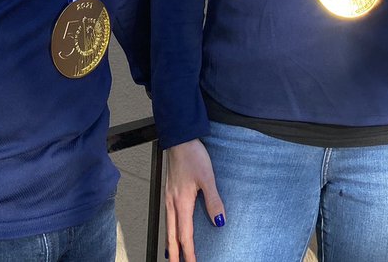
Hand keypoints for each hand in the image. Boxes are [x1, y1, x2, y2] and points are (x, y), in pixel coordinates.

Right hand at [164, 139, 225, 261]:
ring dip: (170, 243)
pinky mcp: (169, 191)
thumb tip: (219, 221)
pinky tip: (172, 228)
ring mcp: (169, 197)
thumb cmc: (192, 155)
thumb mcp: (207, 177)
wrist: (179, 139)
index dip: (189, 252)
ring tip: (172, 255)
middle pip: (171, 236)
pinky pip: (168, 217)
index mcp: (181, 203)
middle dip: (175, 253)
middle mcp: (172, 203)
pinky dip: (169, 229)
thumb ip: (213, 201)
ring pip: (168, 227)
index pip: (184, 235)